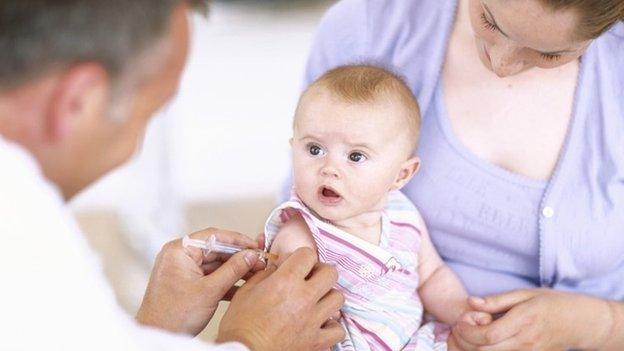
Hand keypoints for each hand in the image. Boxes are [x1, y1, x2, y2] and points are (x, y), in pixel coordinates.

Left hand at [136, 228, 264, 334]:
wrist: (158, 335)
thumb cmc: (172, 316)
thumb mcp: (210, 291)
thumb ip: (233, 270)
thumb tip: (250, 255)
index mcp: (179, 251)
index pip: (214, 236)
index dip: (238, 240)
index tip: (254, 246)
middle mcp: (179, 256)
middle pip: (216, 250)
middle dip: (238, 257)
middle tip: (258, 262)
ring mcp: (182, 269)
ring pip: (214, 264)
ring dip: (234, 270)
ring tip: (254, 274)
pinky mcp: (186, 282)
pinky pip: (209, 275)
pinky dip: (224, 280)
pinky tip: (241, 286)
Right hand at [217, 247, 345, 350]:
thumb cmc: (240, 326)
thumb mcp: (246, 291)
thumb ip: (265, 275)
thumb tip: (277, 268)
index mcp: (286, 281)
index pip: (308, 254)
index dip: (302, 257)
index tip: (296, 264)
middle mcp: (304, 298)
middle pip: (330, 273)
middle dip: (320, 272)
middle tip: (310, 279)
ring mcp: (313, 320)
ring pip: (338, 299)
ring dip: (328, 297)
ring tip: (316, 302)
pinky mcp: (317, 341)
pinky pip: (338, 330)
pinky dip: (331, 326)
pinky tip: (320, 324)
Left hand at [451, 289, 613, 350]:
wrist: (581, 323)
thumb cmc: (552, 303)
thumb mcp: (525, 294)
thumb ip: (496, 300)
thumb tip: (471, 302)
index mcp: (523, 321)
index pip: (488, 335)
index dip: (467, 330)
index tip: (460, 321)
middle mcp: (526, 342)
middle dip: (464, 341)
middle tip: (458, 329)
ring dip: (472, 349)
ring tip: (467, 335)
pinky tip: (481, 343)